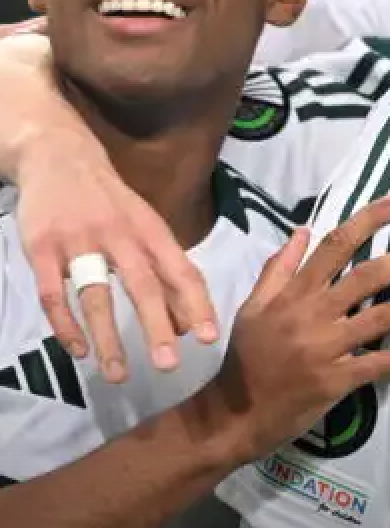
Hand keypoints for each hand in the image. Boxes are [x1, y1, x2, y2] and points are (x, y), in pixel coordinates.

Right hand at [5, 34, 216, 377]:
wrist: (57, 154)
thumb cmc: (111, 201)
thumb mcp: (145, 226)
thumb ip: (166, 272)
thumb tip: (187, 324)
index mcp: (150, 230)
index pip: (180, 270)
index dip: (196, 304)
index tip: (208, 338)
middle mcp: (119, 234)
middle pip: (142, 285)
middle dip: (157, 327)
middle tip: (168, 364)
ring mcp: (78, 240)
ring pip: (95, 295)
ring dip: (108, 338)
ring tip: (118, 373)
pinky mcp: (42, 248)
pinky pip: (54, 293)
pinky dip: (66, 325)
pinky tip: (79, 350)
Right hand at [207, 191, 389, 463]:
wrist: (234, 413)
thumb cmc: (246, 358)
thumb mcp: (252, 307)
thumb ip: (278, 269)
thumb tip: (303, 232)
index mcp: (294, 293)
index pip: (337, 244)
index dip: (371, 219)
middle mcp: (312, 313)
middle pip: (370, 275)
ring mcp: (325, 347)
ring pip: (381, 317)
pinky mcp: (334, 381)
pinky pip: (376, 364)